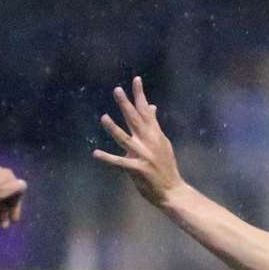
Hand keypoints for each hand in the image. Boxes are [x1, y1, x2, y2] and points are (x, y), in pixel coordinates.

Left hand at [0, 166, 26, 227]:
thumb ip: (12, 189)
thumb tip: (24, 184)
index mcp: (7, 176)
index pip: (18, 193)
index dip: (16, 207)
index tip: (14, 220)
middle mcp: (2, 175)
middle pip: (9, 197)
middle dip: (7, 212)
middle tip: (5, 227)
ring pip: (1, 198)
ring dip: (0, 213)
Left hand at [93, 76, 184, 206]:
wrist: (172, 190)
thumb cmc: (166, 167)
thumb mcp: (162, 142)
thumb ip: (154, 125)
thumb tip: (151, 106)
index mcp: (155, 134)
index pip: (146, 110)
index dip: (140, 95)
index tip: (136, 79)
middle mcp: (149, 141)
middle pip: (135, 120)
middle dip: (126, 104)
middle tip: (117, 90)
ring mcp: (143, 155)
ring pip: (125, 138)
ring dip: (114, 128)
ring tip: (103, 117)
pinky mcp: (137, 168)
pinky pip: (119, 162)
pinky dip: (107, 157)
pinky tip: (96, 153)